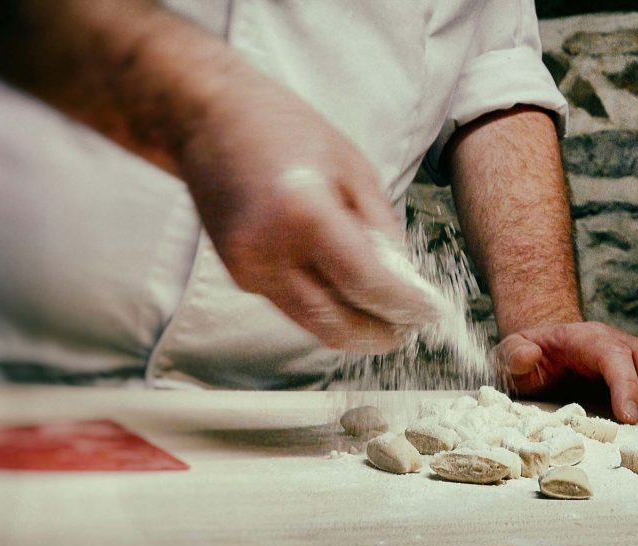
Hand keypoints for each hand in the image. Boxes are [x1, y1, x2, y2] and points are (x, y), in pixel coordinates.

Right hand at [176, 82, 438, 353]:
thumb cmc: (282, 128)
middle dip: (382, 334)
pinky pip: (294, 307)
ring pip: (314, 325)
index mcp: (303, 212)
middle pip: (337, 324)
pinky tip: (351, 296)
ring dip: (355, 329)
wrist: (205, 118)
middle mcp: (269, 250)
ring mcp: (249, 269)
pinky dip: (328, 308)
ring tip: (389, 318)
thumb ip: (382, 228)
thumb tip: (405, 279)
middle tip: (412, 327)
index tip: (432, 312)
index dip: (405, 306)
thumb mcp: (353, 167)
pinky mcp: (240, 275)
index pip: (366, 284)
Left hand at [496, 322, 637, 427]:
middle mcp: (618, 344)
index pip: (613, 357)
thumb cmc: (530, 357)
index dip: (625, 385)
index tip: (630, 418)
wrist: (546, 346)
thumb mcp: (511, 354)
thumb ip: (513, 354)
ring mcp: (635, 357)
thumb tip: (525, 355)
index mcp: (587, 339)